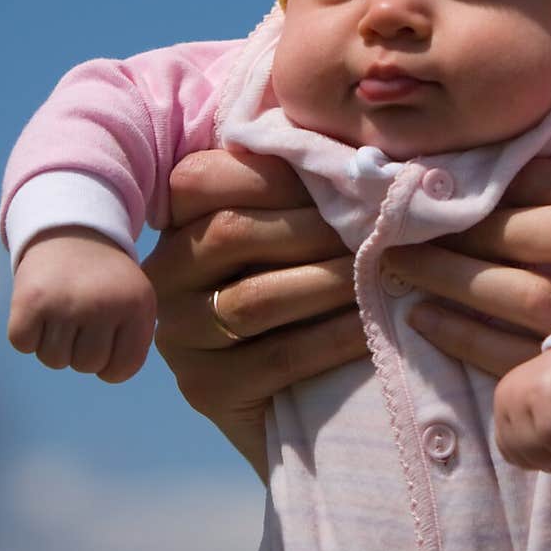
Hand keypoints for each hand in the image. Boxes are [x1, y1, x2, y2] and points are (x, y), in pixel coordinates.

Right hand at [8, 228, 156, 382]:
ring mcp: (66, 302)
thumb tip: (113, 373)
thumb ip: (134, 341)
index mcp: (137, 306)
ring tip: (62, 309)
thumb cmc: (106, 280)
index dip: (109, 364)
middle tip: (81, 316)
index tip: (106, 338)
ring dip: (54, 343)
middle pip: (86, 366)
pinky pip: (24, 344)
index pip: (121, 370)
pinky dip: (27, 333)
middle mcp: (104, 304)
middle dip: (81, 350)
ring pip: (54, 359)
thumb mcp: (136, 301)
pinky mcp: (31, 300)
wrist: (73, 232)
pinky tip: (41, 307)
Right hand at [142, 149, 366, 480]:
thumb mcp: (294, 230)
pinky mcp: (205, 390)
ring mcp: (178, 336)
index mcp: (177, 223)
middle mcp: (165, 275)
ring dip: (330, 281)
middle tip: (382, 227)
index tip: (344, 178)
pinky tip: (374, 327)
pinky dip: (334, 337)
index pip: (202, 179)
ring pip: (255, 297)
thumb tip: (352, 150)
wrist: (305, 399)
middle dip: (316, 227)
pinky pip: (278, 356)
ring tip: (385, 273)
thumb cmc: (308, 287)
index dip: (275, 173)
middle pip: (233, 233)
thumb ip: (299, 185)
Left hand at [382, 157, 550, 550]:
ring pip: (506, 287)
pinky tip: (422, 320)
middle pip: (522, 232)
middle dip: (454, 226)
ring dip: (444, 276)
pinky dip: (460, 334)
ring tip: (395, 267)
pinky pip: (507, 352)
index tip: (445, 178)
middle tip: (395, 220)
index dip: (495, 183)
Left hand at [493, 348, 550, 472]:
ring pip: (543, 451)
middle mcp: (507, 398)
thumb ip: (537, 442)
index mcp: (503, 404)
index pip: (510, 452)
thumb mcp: (546, 417)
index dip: (540, 459)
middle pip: (526, 457)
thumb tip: (544, 467)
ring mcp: (524, 395)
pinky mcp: (546, 396)